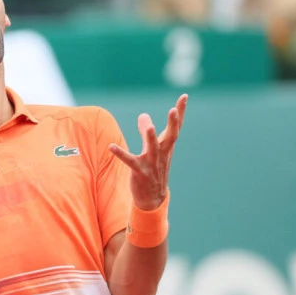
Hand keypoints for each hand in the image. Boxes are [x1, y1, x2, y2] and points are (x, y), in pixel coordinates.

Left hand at [109, 94, 187, 210]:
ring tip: (151, 126)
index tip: (184, 96)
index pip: (176, 127)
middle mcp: (162, 154)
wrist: (153, 198)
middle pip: (170, 136)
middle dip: (173, 123)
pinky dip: (121, 154)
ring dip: (151, 137)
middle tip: (173, 110)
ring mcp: (152, 163)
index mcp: (166, 147)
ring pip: (152, 149)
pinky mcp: (139, 172)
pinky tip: (111, 146)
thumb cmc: (153, 170)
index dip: (180, 112)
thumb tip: (143, 114)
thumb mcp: (152, 149)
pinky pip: (129, 161)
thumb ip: (146, 131)